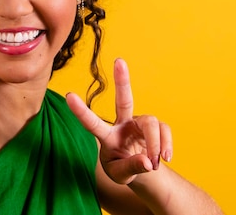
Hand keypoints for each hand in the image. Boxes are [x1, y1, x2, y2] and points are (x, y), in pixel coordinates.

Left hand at [66, 58, 171, 184]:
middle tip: (119, 60)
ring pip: (151, 122)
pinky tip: (165, 158)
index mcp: (106, 135)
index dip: (81, 111)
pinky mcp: (156, 126)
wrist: (140, 169)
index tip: (69, 95)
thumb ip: (131, 168)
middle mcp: (122, 123)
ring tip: (153, 163)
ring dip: (155, 144)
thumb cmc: (122, 168)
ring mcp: (139, 122)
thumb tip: (148, 162)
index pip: (92, 123)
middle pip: (124, 100)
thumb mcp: (121, 175)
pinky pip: (165, 130)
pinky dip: (166, 146)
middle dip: (122, 80)